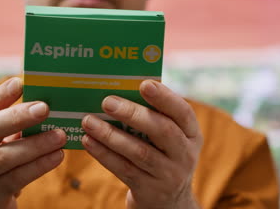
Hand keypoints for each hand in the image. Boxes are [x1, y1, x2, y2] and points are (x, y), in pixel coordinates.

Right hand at [0, 77, 65, 208]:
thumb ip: (8, 124)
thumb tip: (43, 100)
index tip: (20, 82)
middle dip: (16, 116)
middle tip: (44, 107)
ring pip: (3, 156)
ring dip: (35, 144)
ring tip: (60, 135)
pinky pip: (16, 178)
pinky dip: (39, 165)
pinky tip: (58, 156)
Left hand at [81, 80, 201, 208]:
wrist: (167, 202)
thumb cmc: (162, 155)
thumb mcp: (169, 138)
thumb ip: (155, 116)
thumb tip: (121, 91)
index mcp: (191, 133)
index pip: (182, 112)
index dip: (165, 97)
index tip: (144, 84)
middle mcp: (185, 154)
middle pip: (162, 131)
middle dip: (133, 114)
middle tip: (107, 102)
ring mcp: (169, 175)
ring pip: (139, 152)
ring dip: (111, 135)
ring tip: (89, 121)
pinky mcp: (150, 190)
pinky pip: (124, 169)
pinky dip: (104, 154)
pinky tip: (88, 141)